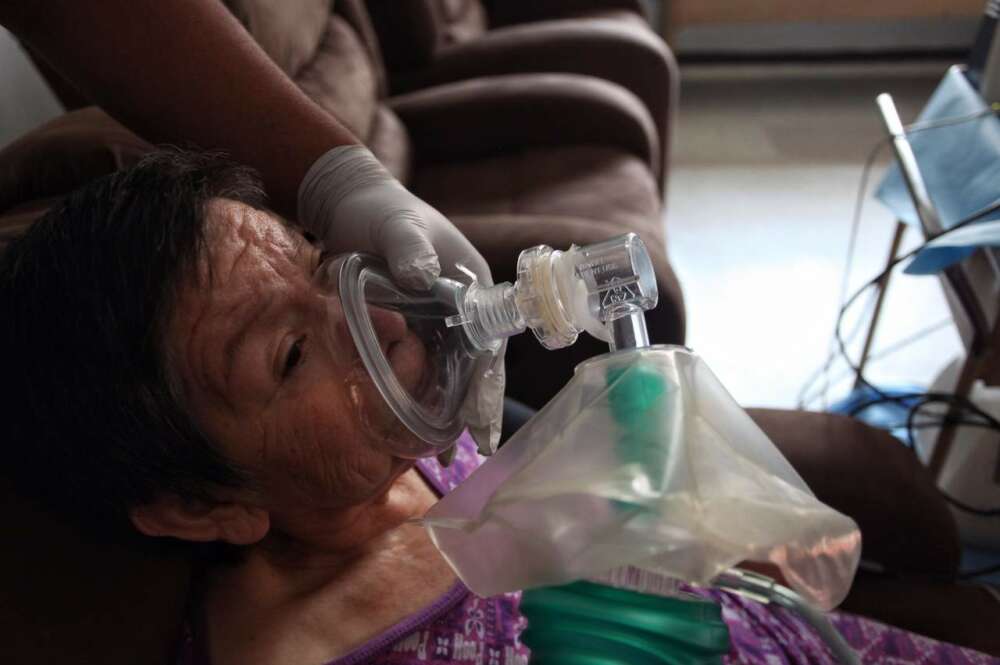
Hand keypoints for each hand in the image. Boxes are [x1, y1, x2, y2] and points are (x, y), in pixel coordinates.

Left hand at [298, 145, 502, 454]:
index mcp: (472, 284)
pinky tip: (408, 427)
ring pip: (446, 371)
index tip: (480, 420)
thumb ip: (408, 249)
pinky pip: (418, 366)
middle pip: (471, 365)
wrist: (345, 204)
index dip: (486, 383)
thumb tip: (421, 278)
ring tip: (439, 453)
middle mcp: (461, 307)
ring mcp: (434, 320)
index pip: (488, 342)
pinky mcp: (408, 327)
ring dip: (444, 407)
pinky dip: (417, 394)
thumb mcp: (394, 226)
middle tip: (463, 452)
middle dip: (469, 408)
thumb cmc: (377, 211)